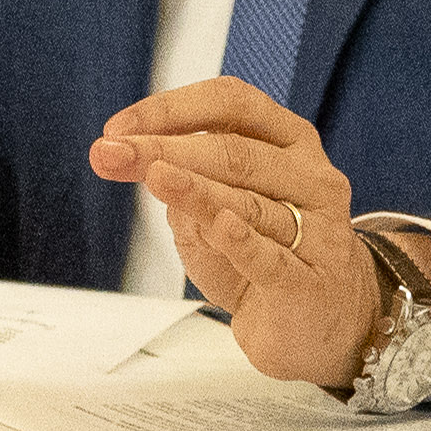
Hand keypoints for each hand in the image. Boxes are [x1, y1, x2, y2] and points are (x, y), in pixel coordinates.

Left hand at [88, 75, 430, 389]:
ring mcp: (319, 229)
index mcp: (289, 143)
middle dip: (165, 149)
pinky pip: (270, 256)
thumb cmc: (263, 259)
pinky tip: (219, 224)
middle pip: (235, 152)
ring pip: (250, 202)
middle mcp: (311, 176)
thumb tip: (130, 159)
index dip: (173, 108)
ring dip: (195, 188)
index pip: (232, 104)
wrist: (320, 327)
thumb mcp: (212, 216)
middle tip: (111, 153)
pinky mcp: (310, 281)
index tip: (119, 127)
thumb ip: (183, 186)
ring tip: (153, 176)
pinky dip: (241, 240)